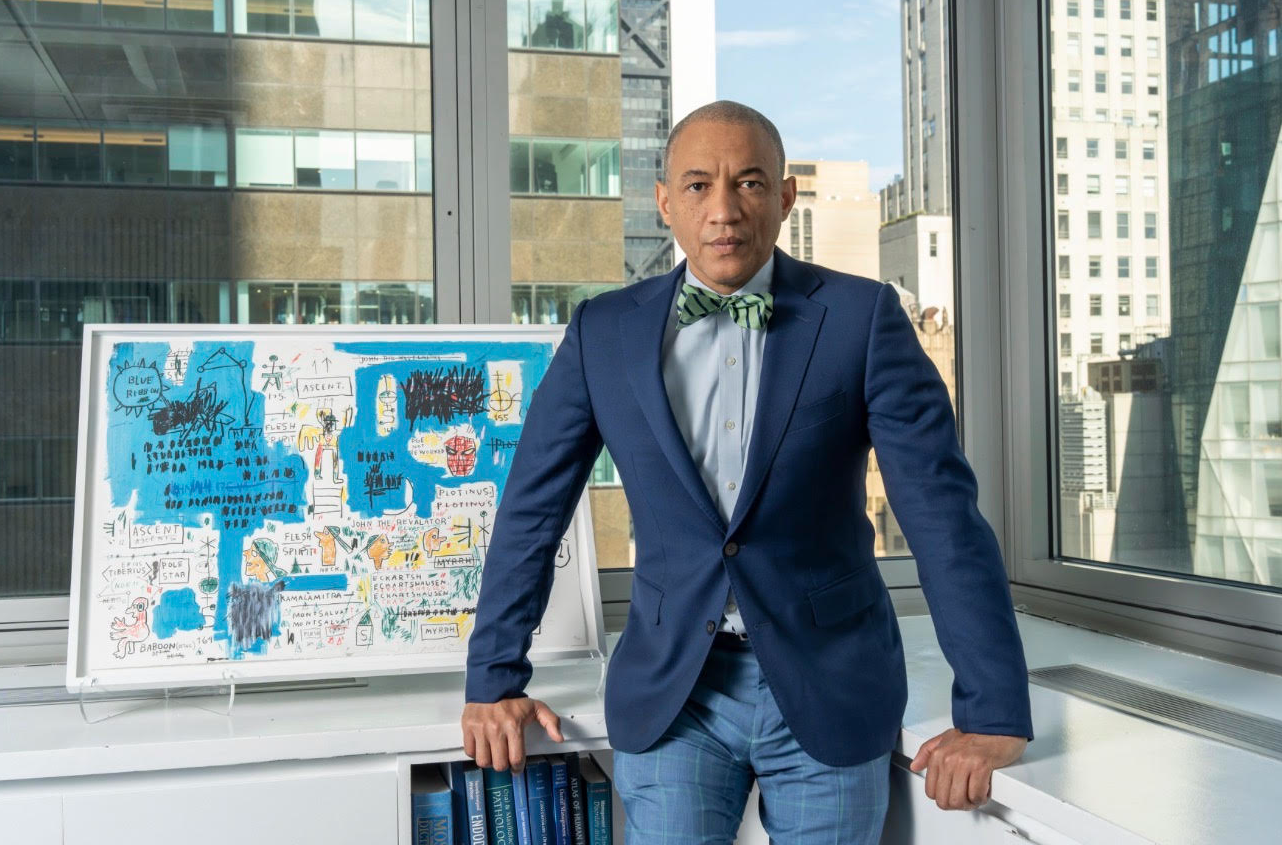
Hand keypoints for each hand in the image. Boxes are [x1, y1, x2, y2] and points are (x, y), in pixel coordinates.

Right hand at [461, 697, 563, 771]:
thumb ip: (551, 721)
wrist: (491, 684)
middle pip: (499, 764)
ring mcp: (480, 730)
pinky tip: (482, 748)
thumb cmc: (512, 698)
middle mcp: (496, 729)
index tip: (517, 767)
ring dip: (489, 761)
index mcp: (514, 726)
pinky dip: (475, 753)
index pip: (516, 758)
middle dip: (504, 765)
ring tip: (493, 755)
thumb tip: (558, 737)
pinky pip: (470, 752)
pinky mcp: (468, 728)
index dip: (518, 767)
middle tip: (505, 760)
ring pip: (483, 761)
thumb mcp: (536, 707)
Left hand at [908, 728, 1026, 810]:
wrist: (995, 726)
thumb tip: (915, 766)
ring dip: (970, 803)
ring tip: (975, 794)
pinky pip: (977, 795)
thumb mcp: (944, 739)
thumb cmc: (973, 734)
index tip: (953, 794)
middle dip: (957, 805)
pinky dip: (981, 797)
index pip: (931, 791)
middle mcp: (948, 759)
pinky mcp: (981, 766)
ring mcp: (965, 762)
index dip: (944, 798)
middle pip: (945, 800)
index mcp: (938, 755)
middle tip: (966, 798)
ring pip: (960, 801)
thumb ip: (926, 753)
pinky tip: (984, 789)